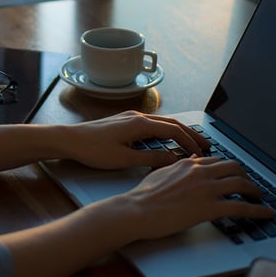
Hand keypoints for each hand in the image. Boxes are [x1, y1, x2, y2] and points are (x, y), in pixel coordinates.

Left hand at [63, 110, 209, 169]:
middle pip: (172, 123)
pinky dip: (165, 131)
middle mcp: (138, 116)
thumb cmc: (93, 149)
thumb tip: (174, 160)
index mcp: (140, 124)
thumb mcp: (124, 159)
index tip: (201, 154)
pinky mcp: (124, 121)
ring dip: (178, 131)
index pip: (173, 131)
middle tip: (206, 145)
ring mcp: (130, 117)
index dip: (189, 142)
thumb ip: (151, 159)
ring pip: (162, 122)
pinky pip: (152, 124)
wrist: (70, 139)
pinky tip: (167, 140)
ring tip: (191, 143)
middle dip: (190, 134)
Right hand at [120, 156, 272, 240]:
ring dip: (255, 191)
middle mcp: (200, 172)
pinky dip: (258, 210)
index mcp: (188, 164)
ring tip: (260, 198)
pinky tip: (266, 214)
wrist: (137, 210)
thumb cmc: (143, 196)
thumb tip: (189, 160)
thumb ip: (177, 166)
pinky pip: (241, 207)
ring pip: (242, 184)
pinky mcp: (209, 208)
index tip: (235, 174)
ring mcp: (206, 189)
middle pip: (234, 168)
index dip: (229, 168)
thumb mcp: (160, 173)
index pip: (217, 161)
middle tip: (250, 185)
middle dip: (246, 175)